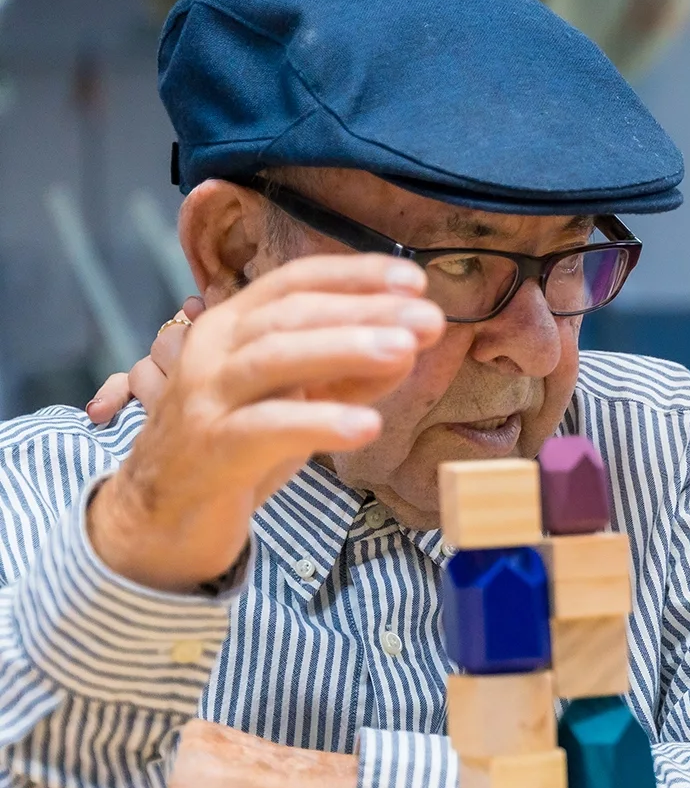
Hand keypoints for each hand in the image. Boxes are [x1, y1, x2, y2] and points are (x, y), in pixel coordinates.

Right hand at [86, 255, 441, 592]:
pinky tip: (367, 425)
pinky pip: (267, 428)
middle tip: (429, 317)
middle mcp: (214, 351)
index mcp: (233, 326)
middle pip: (291, 315)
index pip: (294, 282)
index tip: (416, 280)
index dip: (355, 275)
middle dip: (364, 310)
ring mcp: (207, 398)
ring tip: (405, 349)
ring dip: (345, 349)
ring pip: (274, 359)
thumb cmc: (236, 445)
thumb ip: (346, 375)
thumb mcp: (297, 400)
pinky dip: (319, 422)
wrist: (162, 512)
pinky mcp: (211, 448)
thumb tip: (407, 347)